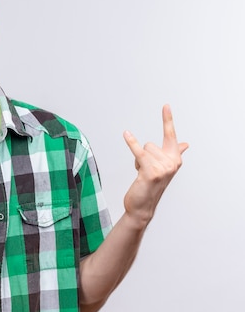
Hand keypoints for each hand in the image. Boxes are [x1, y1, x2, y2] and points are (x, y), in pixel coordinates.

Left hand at [122, 105, 188, 226]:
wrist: (142, 206)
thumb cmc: (151, 185)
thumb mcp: (164, 168)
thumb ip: (174, 153)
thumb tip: (184, 144)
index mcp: (175, 159)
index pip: (171, 135)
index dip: (168, 119)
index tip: (166, 105)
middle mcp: (172, 163)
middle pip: (150, 144)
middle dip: (144, 156)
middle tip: (146, 171)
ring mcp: (163, 168)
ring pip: (144, 150)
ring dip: (138, 162)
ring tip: (142, 175)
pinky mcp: (151, 172)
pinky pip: (139, 152)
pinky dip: (132, 143)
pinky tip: (126, 134)